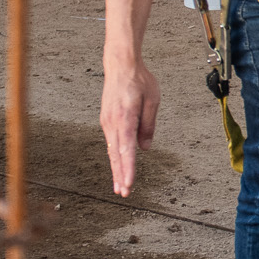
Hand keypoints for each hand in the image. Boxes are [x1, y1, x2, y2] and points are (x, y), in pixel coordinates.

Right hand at [100, 55, 159, 197]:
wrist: (120, 65)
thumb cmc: (138, 80)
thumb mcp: (152, 100)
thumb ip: (148, 125)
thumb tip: (144, 148)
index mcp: (125, 117)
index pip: (126, 148)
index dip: (128, 168)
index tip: (129, 183)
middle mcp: (112, 122)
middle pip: (116, 154)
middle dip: (120, 175)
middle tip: (123, 193)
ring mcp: (107, 122)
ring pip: (112, 150)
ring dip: (116, 169)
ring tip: (120, 186)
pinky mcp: (106, 121)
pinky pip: (111, 143)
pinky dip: (114, 157)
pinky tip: (118, 167)